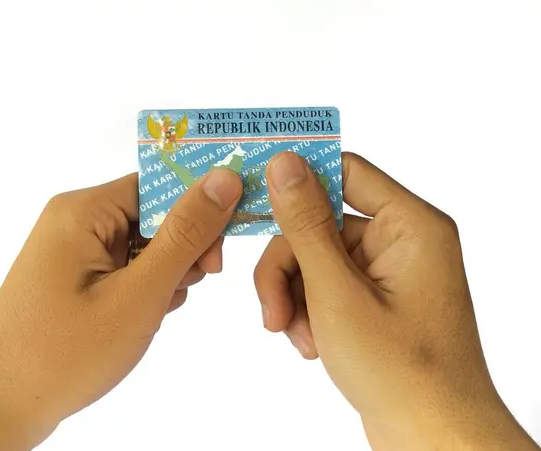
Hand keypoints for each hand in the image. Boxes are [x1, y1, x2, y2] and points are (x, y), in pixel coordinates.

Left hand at [0, 169, 241, 450]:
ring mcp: (72, 251)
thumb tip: (226, 178)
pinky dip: (146, 286)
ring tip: (163, 305)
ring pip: (142, 243)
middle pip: (152, 214)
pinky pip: (124, 266)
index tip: (225, 240)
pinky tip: (148, 312)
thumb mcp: (139, 293)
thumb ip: (185, 234)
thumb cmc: (67, 352)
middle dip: (184, 245)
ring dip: (167, 270)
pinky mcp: (74, 278)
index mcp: (85, 210)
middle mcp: (75, 221)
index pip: (158, 185)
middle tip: (201, 278)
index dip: (198, 206)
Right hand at [254, 152, 538, 449]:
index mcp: (410, 224)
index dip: (299, 180)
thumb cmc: (399, 371)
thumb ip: (306, 225)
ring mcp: (387, 271)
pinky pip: (326, 285)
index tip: (254, 197)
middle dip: (288, 269)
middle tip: (272, 312)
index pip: (345, 171)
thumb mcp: (337, 292)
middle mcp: (402, 240)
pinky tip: (312, 345)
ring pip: (316, 258)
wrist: (431, 439)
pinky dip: (309, 311)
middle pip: (319, 224)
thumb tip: (284, 164)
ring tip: (298, 337)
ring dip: (295, 296)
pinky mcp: (374, 298)